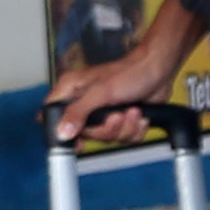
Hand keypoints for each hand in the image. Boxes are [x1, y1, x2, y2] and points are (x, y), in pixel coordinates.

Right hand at [47, 37, 180, 146]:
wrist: (159, 70)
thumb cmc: (131, 71)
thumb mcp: (100, 92)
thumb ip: (78, 112)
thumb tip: (62, 131)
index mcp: (71, 91)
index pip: (50, 114)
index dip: (59, 129)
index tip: (77, 136)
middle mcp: (84, 103)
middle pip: (84, 134)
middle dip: (106, 129)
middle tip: (116, 115)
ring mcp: (102, 114)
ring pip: (105, 138)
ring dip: (124, 128)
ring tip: (130, 111)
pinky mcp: (120, 121)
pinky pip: (123, 139)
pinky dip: (134, 130)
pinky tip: (137, 115)